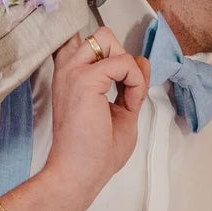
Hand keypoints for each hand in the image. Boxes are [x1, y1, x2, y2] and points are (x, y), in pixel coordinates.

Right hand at [45, 28, 149, 203]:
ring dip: (128, 67)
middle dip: (123, 58)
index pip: (92, 44)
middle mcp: (69, 69)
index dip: (113, 57)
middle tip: (125, 92)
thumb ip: (131, 85)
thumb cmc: (94, 152)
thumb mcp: (122, 112)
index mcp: (72, 76)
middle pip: (102, 36)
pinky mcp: (85, 78)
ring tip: (127, 98)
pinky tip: (130, 104)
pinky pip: (124, 62)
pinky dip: (136, 82)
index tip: (121, 87)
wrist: (80, 173)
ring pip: (108, 39)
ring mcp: (74, 71)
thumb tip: (142, 61)